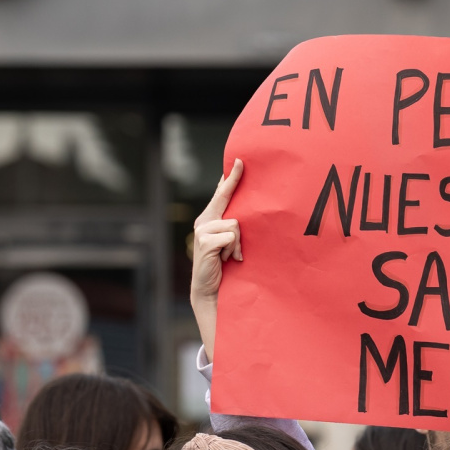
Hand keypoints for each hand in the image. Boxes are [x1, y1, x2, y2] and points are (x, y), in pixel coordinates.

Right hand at [190, 158, 243, 360]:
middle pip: (225, 199)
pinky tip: (226, 259)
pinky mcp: (205, 241)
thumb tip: (247, 215)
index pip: (221, 194)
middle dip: (233, 182)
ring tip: (231, 256)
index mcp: (210, 219)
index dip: (230, 178)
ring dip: (238, 242)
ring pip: (235, 224)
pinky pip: (230, 236)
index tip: (239, 160)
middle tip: (242, 162)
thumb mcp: (230, 243)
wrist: (210, 290)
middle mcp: (204, 221)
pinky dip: (233, 249)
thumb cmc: (224, 265)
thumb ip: (234, 228)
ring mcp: (202, 230)